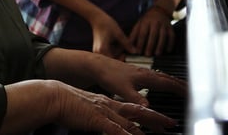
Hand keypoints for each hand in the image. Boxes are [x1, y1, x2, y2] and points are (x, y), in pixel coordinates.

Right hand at [52, 81, 177, 133]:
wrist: (54, 97)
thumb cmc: (68, 105)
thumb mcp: (89, 111)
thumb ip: (100, 118)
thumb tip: (107, 125)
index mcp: (109, 104)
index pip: (134, 109)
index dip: (150, 114)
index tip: (163, 120)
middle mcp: (110, 106)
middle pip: (139, 112)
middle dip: (157, 118)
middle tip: (172, 123)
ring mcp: (105, 112)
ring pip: (131, 122)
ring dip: (147, 129)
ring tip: (162, 131)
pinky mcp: (97, 119)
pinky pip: (115, 129)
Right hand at [91, 13, 137, 58]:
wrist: (97, 18)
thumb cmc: (107, 24)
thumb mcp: (118, 34)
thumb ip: (127, 44)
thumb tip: (135, 52)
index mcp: (103, 50)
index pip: (114, 62)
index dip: (123, 59)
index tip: (128, 54)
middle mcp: (98, 53)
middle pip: (112, 60)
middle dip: (120, 55)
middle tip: (126, 48)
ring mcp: (97, 52)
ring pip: (111, 57)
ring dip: (117, 53)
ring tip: (120, 44)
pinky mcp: (98, 50)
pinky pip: (108, 54)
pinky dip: (114, 50)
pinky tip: (116, 43)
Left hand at [92, 56, 187, 107]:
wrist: (99, 65)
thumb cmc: (109, 76)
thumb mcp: (122, 89)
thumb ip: (136, 98)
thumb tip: (148, 106)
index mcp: (146, 77)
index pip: (168, 83)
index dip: (180, 89)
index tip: (191, 93)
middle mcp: (147, 73)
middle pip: (169, 78)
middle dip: (181, 84)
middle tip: (193, 90)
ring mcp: (143, 72)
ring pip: (163, 77)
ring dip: (174, 81)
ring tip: (182, 86)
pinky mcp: (138, 73)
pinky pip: (157, 77)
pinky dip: (165, 80)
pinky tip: (162, 83)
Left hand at [128, 7, 174, 56]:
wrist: (159, 10)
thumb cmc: (147, 20)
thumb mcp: (139, 24)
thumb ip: (134, 34)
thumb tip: (128, 45)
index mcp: (146, 22)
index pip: (142, 33)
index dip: (140, 43)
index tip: (138, 52)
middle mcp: (155, 23)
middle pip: (153, 35)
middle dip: (150, 45)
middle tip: (147, 55)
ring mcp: (164, 25)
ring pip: (163, 35)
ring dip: (160, 45)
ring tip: (157, 54)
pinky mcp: (170, 27)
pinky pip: (172, 35)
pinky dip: (170, 43)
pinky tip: (168, 50)